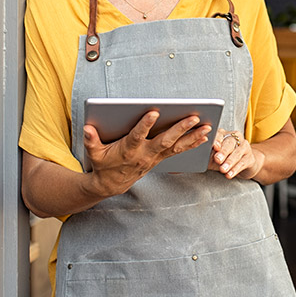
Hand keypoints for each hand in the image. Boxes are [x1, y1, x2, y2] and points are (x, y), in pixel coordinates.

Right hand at [83, 111, 211, 196]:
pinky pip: (179, 151)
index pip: (137, 136)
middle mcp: (145, 154)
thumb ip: (91, 140)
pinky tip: (204, 136)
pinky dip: (192, 144)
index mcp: (128, 150)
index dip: (145, 125)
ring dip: (192, 136)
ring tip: (207, 126)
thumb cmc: (103, 164)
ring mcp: (155, 157)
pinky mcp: (160, 158)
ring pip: (176, 146)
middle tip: (194, 117)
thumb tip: (87, 128)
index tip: (154, 112)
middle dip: (180, 129)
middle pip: (165, 140)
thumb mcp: (94, 153)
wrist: (112, 184)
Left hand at [210, 129, 264, 179]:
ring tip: (223, 169)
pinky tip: (230, 174)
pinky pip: (243, 163)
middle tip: (217, 159)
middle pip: (230, 142)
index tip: (214, 147)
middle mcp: (235, 137)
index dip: (217, 140)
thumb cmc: (223, 158)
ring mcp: (244, 146)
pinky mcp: (250, 157)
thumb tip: (199, 155)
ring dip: (229, 162)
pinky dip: (235, 169)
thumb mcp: (213, 155)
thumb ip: (208, 153)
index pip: (220, 134)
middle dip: (223, 152)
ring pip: (237, 153)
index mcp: (224, 134)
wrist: (241, 165)